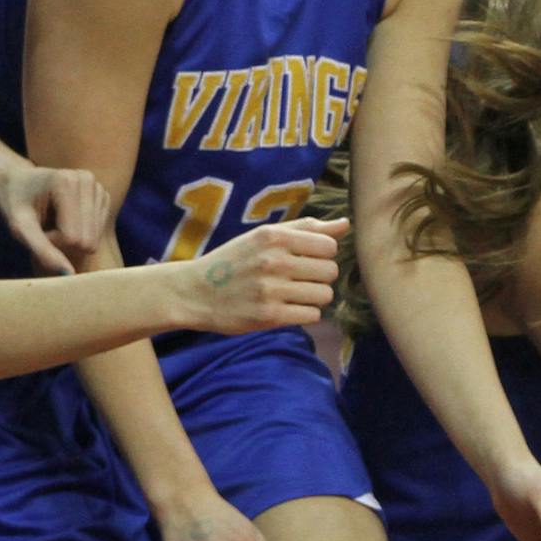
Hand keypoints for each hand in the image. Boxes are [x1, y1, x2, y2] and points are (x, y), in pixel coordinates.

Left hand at [0, 164, 107, 273]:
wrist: (17, 182)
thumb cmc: (14, 204)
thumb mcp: (20, 229)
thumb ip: (43, 251)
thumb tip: (70, 275)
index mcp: (67, 182)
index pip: (73, 238)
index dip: (51, 241)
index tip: (36, 228)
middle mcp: (87, 180)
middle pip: (87, 239)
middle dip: (63, 242)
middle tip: (44, 228)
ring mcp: (98, 187)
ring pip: (93, 239)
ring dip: (71, 238)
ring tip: (53, 222)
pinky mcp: (103, 196)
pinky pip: (97, 233)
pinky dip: (79, 231)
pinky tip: (64, 219)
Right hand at [180, 217, 345, 334]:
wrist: (194, 292)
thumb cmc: (234, 261)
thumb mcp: (264, 236)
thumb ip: (306, 229)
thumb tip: (345, 224)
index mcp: (274, 237)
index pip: (329, 246)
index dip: (323, 255)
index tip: (306, 260)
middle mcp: (274, 261)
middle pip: (330, 271)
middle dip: (319, 277)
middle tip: (299, 279)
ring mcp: (272, 290)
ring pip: (324, 295)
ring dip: (314, 297)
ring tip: (293, 294)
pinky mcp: (269, 316)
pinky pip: (311, 315)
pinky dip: (305, 314)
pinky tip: (287, 308)